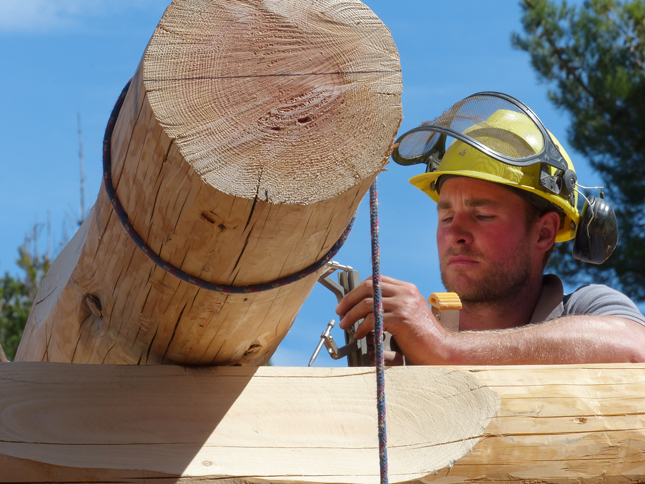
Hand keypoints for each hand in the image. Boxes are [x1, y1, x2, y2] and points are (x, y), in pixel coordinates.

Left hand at [335, 275, 451, 364]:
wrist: (440, 350)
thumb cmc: (421, 336)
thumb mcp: (405, 314)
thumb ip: (389, 308)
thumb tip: (363, 310)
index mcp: (406, 289)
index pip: (375, 280)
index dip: (357, 290)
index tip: (346, 302)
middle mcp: (405, 292)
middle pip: (368, 287)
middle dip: (349, 299)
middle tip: (340, 312)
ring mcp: (404, 304)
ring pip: (367, 303)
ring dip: (351, 315)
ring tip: (346, 325)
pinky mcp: (401, 318)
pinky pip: (372, 319)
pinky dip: (361, 327)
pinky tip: (359, 335)